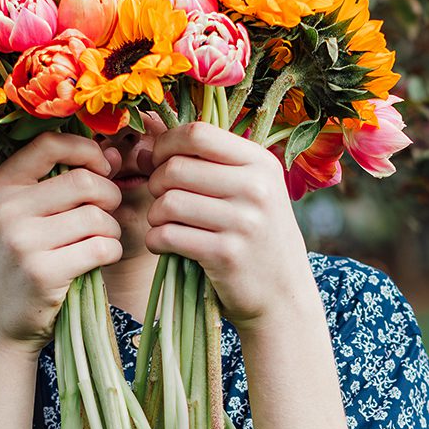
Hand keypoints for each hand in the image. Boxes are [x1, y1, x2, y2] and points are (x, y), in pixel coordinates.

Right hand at [0, 132, 122, 355]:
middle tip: (106, 215)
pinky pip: (101, 248)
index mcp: (0, 187)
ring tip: (101, 241)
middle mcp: (7, 210)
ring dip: (111, 230)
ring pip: (97, 217)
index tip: (101, 169)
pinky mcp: (43, 273)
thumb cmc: (17, 264)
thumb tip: (114, 154)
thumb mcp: (21, 218)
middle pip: (84, 182)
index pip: (50, 144)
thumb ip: (62, 183)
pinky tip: (100, 259)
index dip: (87, 151)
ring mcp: (23, 242)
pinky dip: (111, 252)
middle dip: (109, 196)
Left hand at [143, 116, 313, 333]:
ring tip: (165, 224)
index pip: (198, 134)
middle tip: (163, 202)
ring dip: (155, 215)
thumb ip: (205, 164)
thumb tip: (144, 146)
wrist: (283, 294)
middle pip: (176, 168)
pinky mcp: (226, 254)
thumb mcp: (249, 192)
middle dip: (156, 184)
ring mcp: (243, 222)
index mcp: (261, 163)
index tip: (160, 161)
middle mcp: (256, 188)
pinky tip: (166, 245)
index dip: (167, 144)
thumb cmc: (257, 237)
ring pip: (168, 202)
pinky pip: (167, 236)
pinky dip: (156, 241)